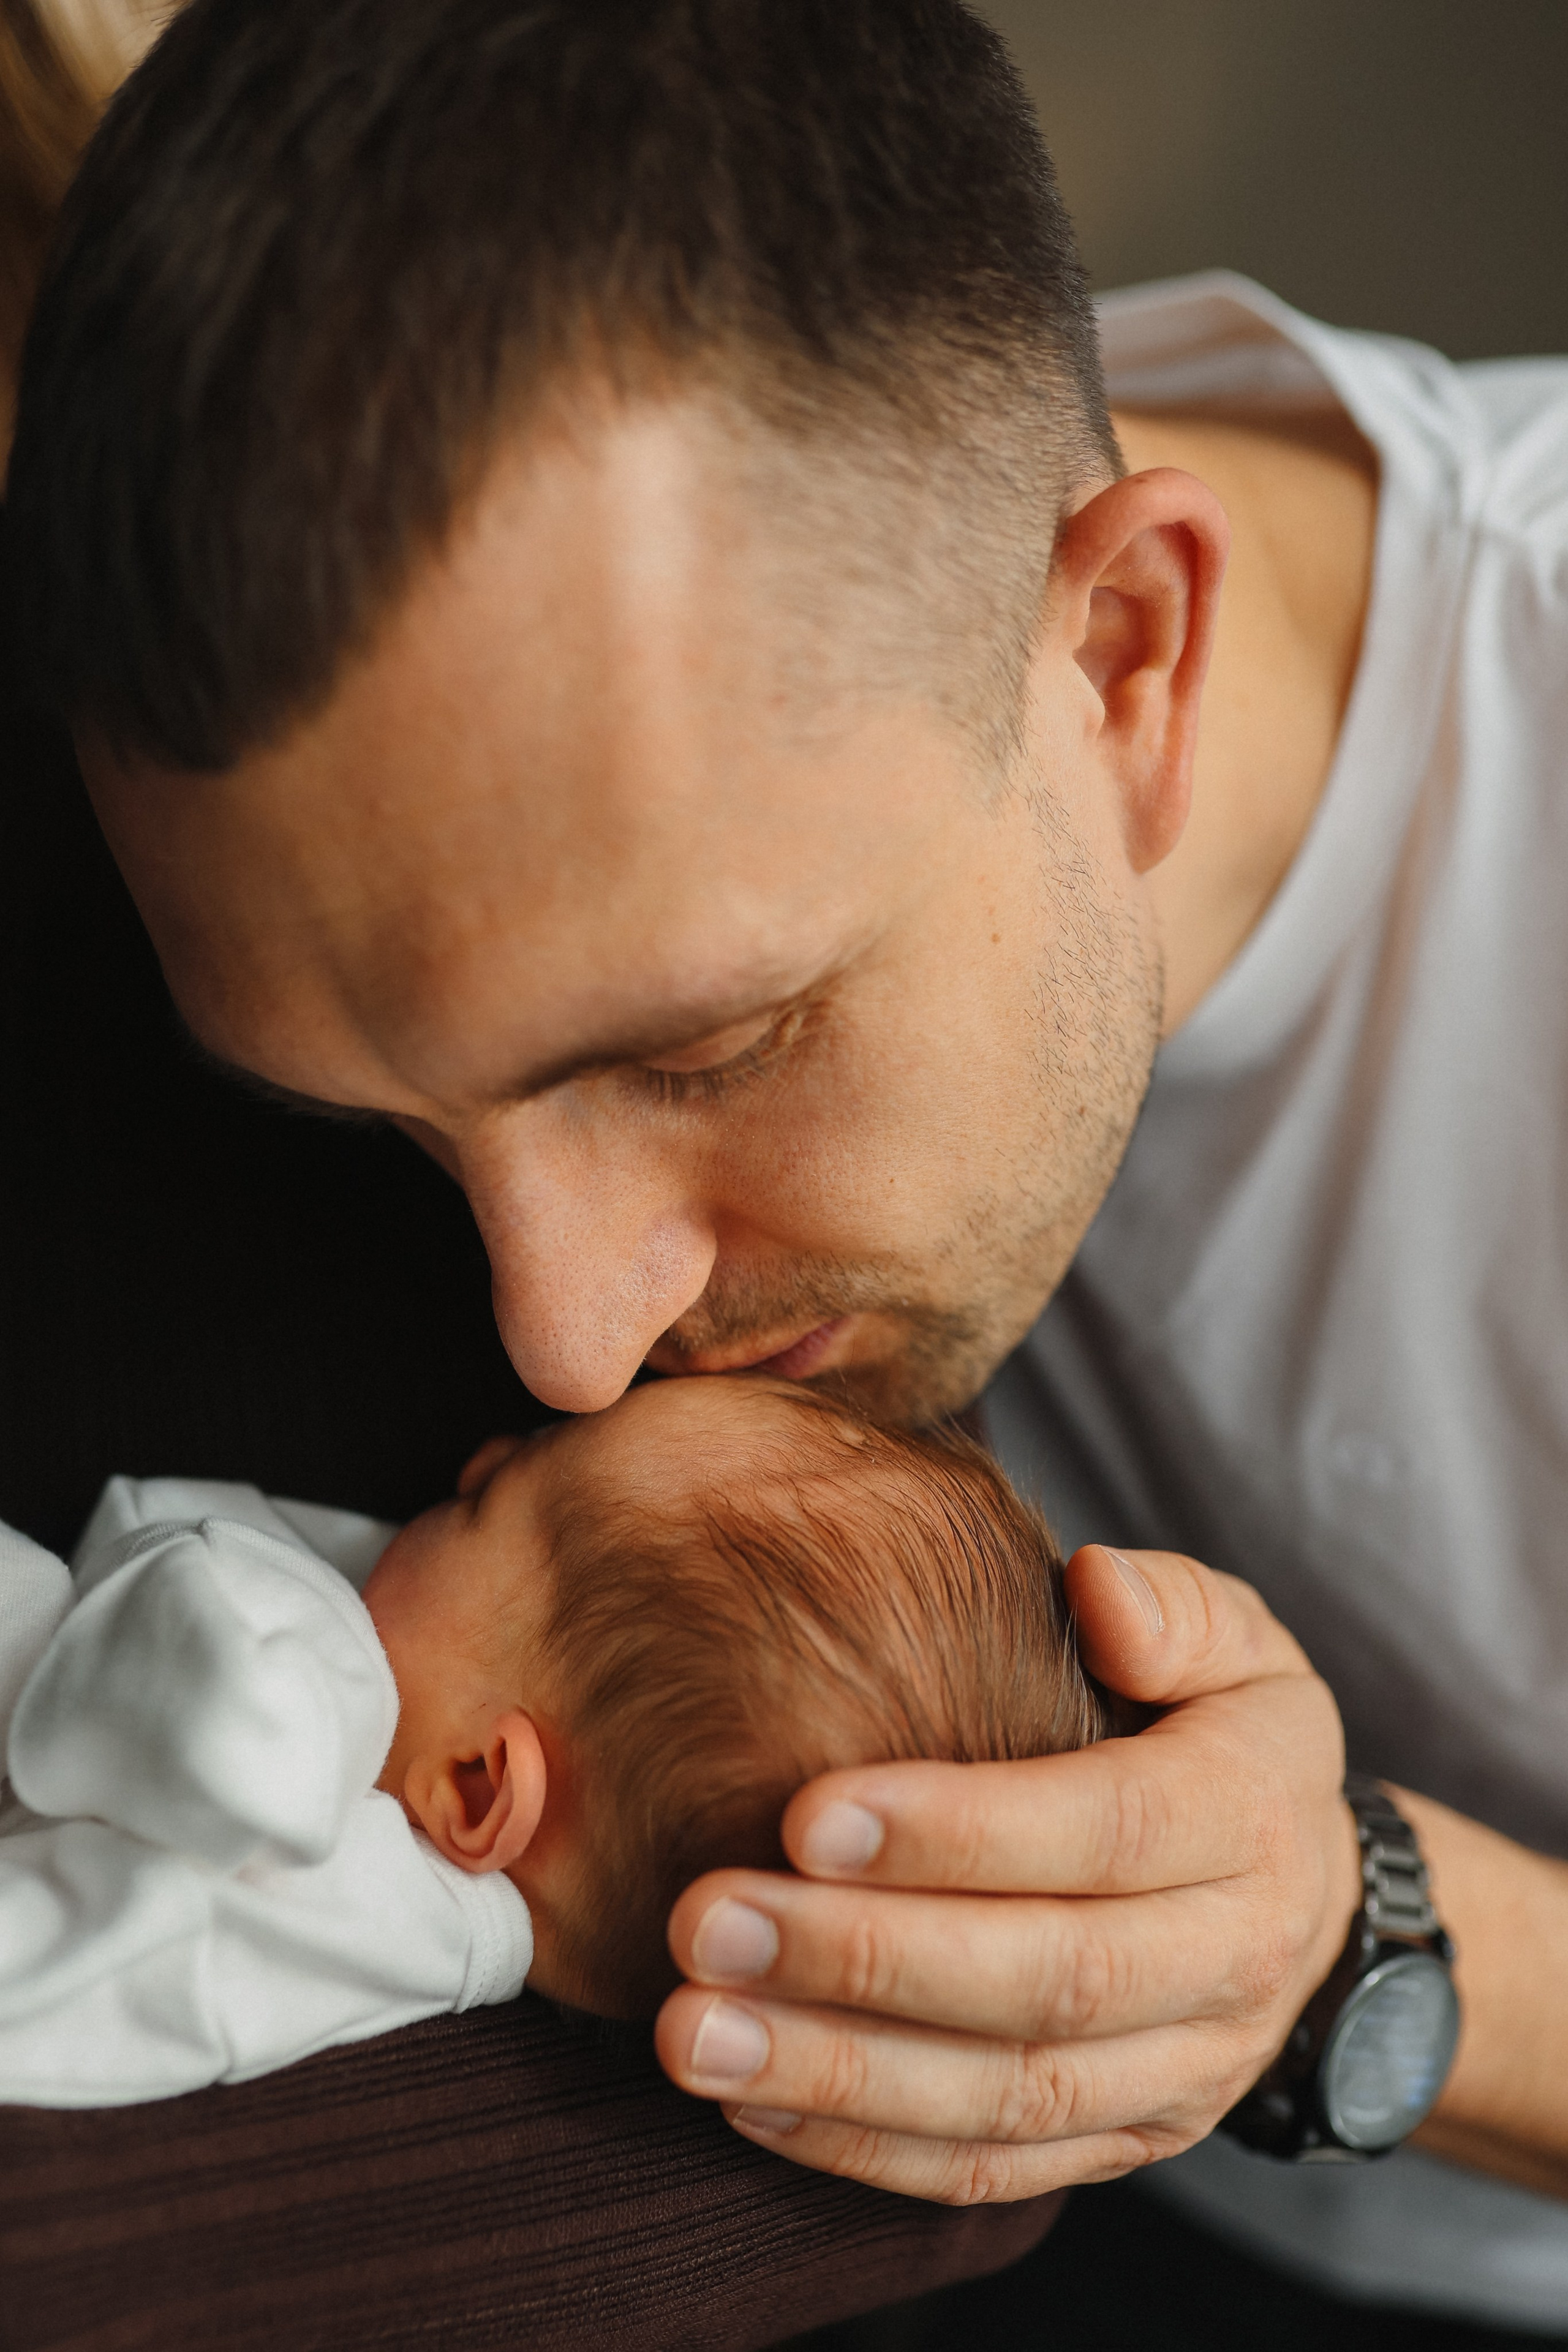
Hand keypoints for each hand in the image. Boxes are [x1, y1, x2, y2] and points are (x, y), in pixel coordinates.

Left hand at [655, 1545, 1363, 2201]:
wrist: (1320, 1905)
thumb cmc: (1228, 1736)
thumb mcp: (1245, 1644)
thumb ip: (1173, 1606)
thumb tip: (1095, 1585)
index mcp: (1249, 1817)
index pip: (1105, 1830)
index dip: (958, 1831)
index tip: (807, 1815)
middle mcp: (1228, 1961)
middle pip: (1045, 1979)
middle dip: (862, 1959)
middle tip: (707, 1922)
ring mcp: (1182, 2073)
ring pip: (1008, 2097)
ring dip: (839, 2073)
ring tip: (695, 2037)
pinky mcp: (1126, 2142)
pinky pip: (997, 2172)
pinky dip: (869, 2153)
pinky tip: (752, 2105)